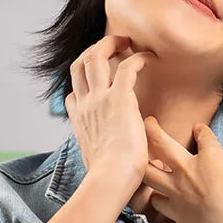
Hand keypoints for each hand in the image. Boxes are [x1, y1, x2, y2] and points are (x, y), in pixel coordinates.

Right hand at [64, 34, 155, 196]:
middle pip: (78, 66)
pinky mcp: (119, 98)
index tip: (99, 86)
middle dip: (93, 51)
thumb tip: (111, 167)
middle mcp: (85, 106)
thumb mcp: (98, 165)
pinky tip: (150, 58)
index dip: (82, 86)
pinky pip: (127, 67)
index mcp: (80, 123)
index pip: (72, 96)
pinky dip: (138, 58)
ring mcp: (98, 99)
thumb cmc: (109, 181)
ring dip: (111, 43)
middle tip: (112, 47)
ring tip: (127, 41)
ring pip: (96, 56)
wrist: (110, 180)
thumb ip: (103, 158)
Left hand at [141, 117, 222, 222]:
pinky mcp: (174, 212)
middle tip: (148, 122)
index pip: (204, 136)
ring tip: (141, 160)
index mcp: (212, 157)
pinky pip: (156, 201)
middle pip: (161, 142)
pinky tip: (156, 195)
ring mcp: (178, 191)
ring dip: (144, 163)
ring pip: (149, 172)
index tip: (198, 130)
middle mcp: (189, 169)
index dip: (201, 131)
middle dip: (152, 129)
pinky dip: (155, 197)